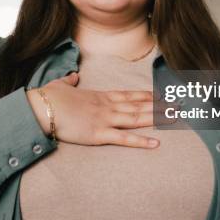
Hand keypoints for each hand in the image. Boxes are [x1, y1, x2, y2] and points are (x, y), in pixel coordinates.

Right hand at [27, 72, 161, 148]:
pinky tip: (155, 143)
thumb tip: (72, 77)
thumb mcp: (60, 85)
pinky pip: (123, 139)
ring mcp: (104, 119)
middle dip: (159, 106)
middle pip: (138, 105)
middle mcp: (106, 106)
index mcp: (98, 96)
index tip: (160, 95)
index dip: (145, 95)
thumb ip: (69, 81)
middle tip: (178, 105)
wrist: (41, 107)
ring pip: (136, 118)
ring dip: (156, 118)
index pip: (128, 95)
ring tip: (174, 118)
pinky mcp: (98, 134)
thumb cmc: (48, 98)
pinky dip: (140, 141)